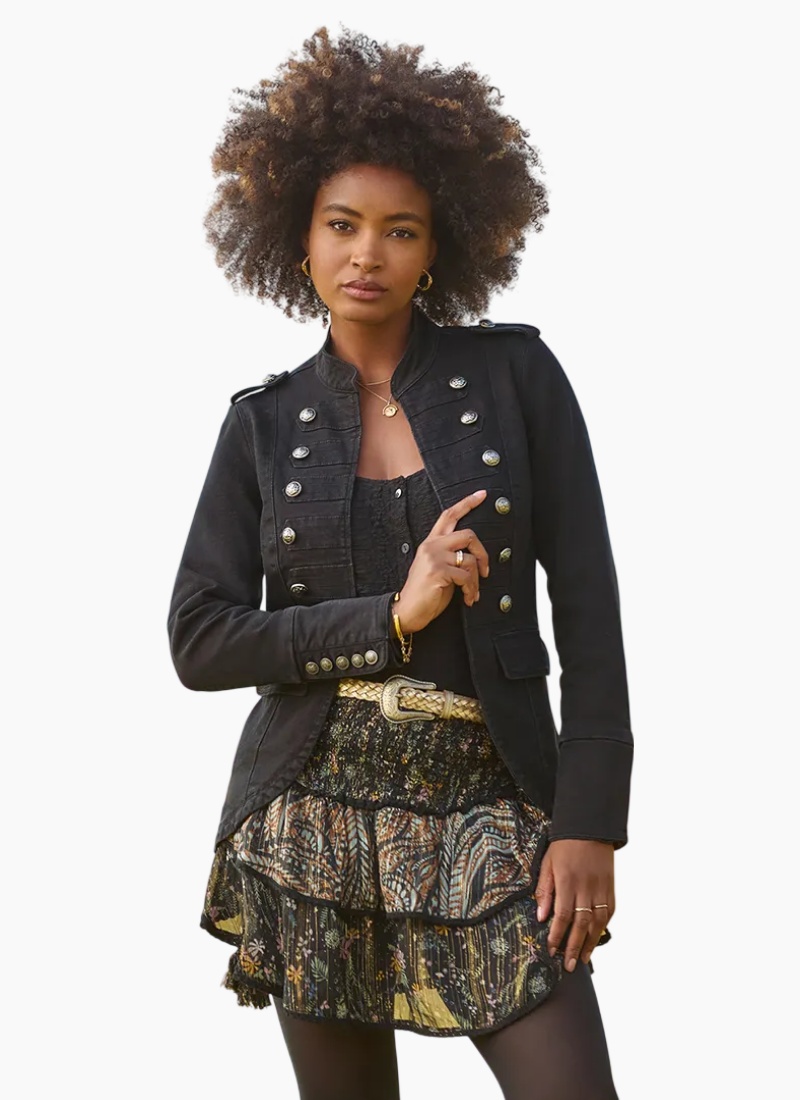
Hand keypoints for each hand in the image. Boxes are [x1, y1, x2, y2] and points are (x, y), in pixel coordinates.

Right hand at [393, 489, 489, 632]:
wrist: (407, 610)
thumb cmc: (425, 592)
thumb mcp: (437, 568)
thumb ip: (450, 556)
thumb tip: (475, 558)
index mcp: (431, 542)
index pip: (448, 516)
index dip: (467, 503)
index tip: (482, 494)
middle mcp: (432, 546)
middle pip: (468, 534)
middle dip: (483, 553)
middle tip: (485, 571)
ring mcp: (434, 557)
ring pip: (470, 560)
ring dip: (476, 581)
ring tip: (471, 593)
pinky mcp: (438, 571)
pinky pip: (466, 576)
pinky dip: (471, 589)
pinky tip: (467, 598)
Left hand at [534, 839, 614, 970]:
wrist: (589, 828)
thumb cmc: (564, 846)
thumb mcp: (547, 864)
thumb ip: (544, 890)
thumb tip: (541, 916)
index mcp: (567, 881)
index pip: (562, 915)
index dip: (557, 935)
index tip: (551, 951)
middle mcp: (586, 887)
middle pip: (581, 923)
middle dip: (573, 947)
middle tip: (568, 965)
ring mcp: (601, 888)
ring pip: (597, 922)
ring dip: (590, 942)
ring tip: (583, 959)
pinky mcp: (610, 887)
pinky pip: (609, 911)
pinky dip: (603, 927)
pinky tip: (596, 938)